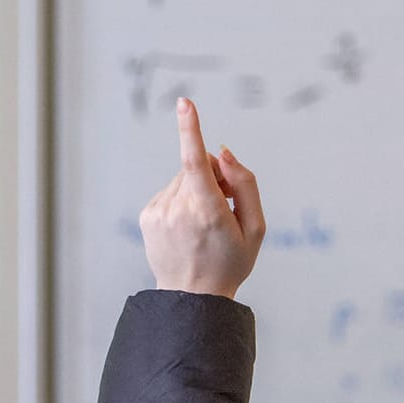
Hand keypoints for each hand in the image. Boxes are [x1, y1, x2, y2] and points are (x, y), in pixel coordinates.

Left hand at [139, 98, 265, 298]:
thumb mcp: (256, 228)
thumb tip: (223, 151)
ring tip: (205, 223)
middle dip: (213, 176)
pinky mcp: (148, 215)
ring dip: (197, 190)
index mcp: (207, 212)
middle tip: (224, 206)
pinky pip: (170, 191)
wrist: (191, 298)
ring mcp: (159, 212)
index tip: (185, 104)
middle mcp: (178, 209)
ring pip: (182, 178)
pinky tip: (188, 227)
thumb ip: (245, 184)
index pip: (195, 162)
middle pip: (197, 167)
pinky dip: (182, 200)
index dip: (191, 130)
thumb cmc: (230, 262)